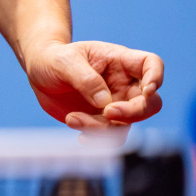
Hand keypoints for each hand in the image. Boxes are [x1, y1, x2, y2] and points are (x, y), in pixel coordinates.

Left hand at [24, 40, 162, 136]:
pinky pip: (110, 135)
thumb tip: (106, 103)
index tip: (147, 91)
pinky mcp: (104, 120)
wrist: (39, 72)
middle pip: (149, 103)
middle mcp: (123, 84)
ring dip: (103, 128)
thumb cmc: (53, 58)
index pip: (151, 63)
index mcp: (119, 60)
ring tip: (72, 119)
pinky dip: (97, 137)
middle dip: (132, 112)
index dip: (156, 77)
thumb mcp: (63, 61)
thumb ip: (85, 78)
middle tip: (107, 113)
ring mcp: (116, 103)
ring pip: (126, 124)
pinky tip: (79, 133)